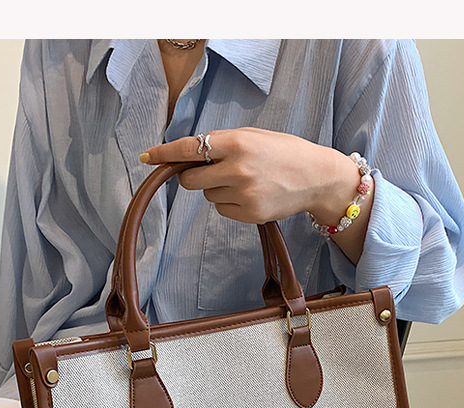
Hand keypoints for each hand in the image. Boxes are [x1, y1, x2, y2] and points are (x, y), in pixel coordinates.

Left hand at [139, 127, 361, 225]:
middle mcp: (238, 169)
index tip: (147, 157)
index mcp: (237, 143)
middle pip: (190, 180)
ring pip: (208, 196)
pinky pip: (223, 210)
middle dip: (192, 177)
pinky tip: (251, 195)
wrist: (316, 177)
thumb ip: (221, 145)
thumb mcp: (253, 137)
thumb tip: (187, 158)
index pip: (190, 149)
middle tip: (211, 171)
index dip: (164, 154)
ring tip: (245, 181)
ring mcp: (244, 194)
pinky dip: (230, 203)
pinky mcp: (249, 214)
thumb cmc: (283, 152)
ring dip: (217, 189)